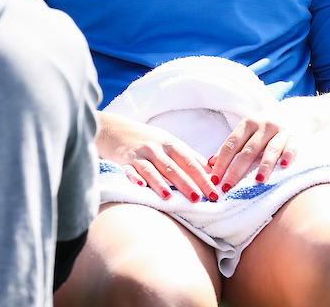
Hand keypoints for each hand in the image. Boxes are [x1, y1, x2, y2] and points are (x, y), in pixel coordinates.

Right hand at [98, 112, 217, 202]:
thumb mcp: (169, 143)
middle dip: (186, 184)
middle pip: (173, 168)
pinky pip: (129, 170)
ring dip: (160, 183)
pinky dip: (134, 178)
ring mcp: (139, 155)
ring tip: (169, 197)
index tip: (215, 194)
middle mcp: (155, 149)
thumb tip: (213, 173)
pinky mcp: (123, 161)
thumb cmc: (147, 140)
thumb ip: (190, 157)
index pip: (189, 162)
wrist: (114, 129)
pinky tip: (140, 186)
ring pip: (151, 170)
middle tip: (198, 199)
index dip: (203, 178)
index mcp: (170, 145)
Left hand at [209, 96, 329, 192]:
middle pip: (248, 151)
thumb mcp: (247, 130)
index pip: (231, 145)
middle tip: (228, 188)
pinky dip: (288, 156)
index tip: (214, 179)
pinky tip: (284, 166)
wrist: (297, 112)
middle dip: (236, 171)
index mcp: (247, 124)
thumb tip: (211, 163)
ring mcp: (281, 131)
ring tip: (256, 182)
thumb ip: (232, 146)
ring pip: (270, 150)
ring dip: (263, 166)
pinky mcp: (297, 137)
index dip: (221, 162)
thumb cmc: (266, 126)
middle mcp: (263, 126)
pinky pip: (293, 147)